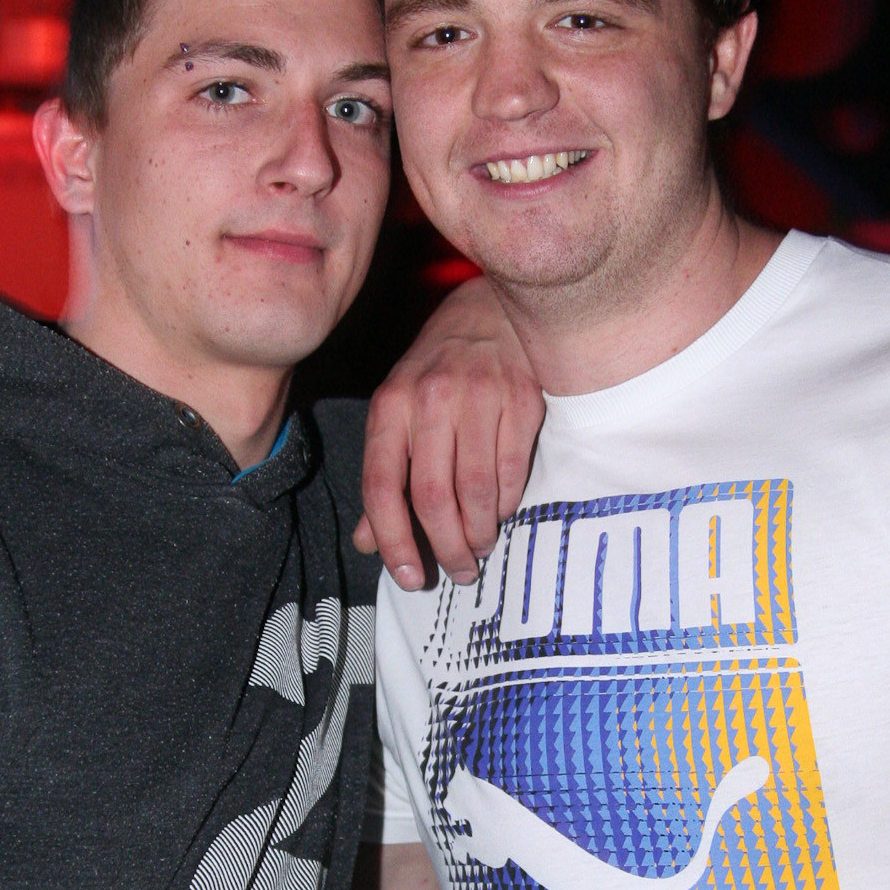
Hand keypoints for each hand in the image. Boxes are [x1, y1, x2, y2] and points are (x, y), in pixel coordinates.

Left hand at [355, 278, 542, 589]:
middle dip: (445, 548)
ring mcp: (479, 397)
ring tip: (479, 546)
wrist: (487, 312)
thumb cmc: (435, 374)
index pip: (382, 487)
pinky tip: (500, 511)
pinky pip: (511, 470)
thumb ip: (384, 478)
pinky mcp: (521, 399)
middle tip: (458, 571)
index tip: (408, 577)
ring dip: (479, 532)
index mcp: (390, 407)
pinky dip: (505, 503)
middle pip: (433, 497)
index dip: (393, 540)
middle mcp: (430, 400)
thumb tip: (368, 541)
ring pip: (475, 490)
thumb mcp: (396, 416)